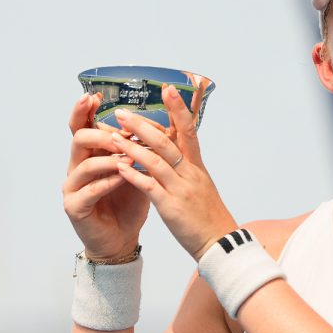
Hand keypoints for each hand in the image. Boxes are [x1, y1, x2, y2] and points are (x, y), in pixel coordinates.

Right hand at [62, 93, 149, 259]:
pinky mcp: (74, 206)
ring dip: (108, 157)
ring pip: (83, 163)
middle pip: (79, 138)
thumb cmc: (129, 200)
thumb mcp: (138, 168)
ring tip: (128, 155)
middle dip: (101, 132)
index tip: (93, 96)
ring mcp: (73, 187)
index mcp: (91, 153)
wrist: (122, 236)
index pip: (83, 125)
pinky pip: (88, 190)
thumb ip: (140, 147)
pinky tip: (122, 177)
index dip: (84, 110)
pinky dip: (106, 182)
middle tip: (121, 133)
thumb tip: (162, 123)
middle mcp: (77, 166)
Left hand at [111, 84, 237, 260]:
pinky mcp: (171, 207)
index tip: (168, 89)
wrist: (220, 243)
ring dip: (131, 146)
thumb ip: (188, 169)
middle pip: (167, 141)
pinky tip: (118, 166)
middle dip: (143, 125)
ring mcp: (181, 189)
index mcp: (197, 167)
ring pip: (154, 160)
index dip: (179, 109)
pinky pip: (149, 186)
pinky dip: (133, 174)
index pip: (189, 131)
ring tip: (111, 135)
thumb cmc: (208, 216)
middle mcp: (190, 173)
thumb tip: (176, 152)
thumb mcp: (201, 187)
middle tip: (122, 112)